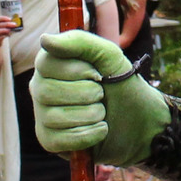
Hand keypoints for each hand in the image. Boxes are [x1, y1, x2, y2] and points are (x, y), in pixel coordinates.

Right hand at [0, 13, 19, 42]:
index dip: (4, 18)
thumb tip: (18, 25)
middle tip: (15, 24)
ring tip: (10, 30)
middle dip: (7, 24)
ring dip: (4, 30)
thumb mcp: (6, 28)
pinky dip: (4, 36)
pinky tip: (9, 35)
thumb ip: (10, 26)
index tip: (10, 19)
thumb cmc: (3, 33)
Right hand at [32, 31, 168, 168]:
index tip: (97, 73)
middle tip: (101, 94)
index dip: (76, 70)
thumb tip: (45, 40)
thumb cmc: (120, 83)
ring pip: (54, 117)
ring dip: (90, 115)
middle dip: (86, 93)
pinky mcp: (50, 141)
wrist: (140, 119)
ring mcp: (42, 116)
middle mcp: (40, 89)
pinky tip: (100, 129)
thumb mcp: (108, 55)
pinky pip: (60, 140)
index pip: (45, 64)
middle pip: (47, 91)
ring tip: (102, 112)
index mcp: (50, 65)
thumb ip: (80, 42)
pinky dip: (88, 135)